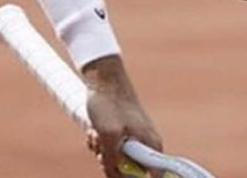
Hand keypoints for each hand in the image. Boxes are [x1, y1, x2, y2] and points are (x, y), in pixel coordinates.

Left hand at [83, 57, 164, 177]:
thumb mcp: (108, 136)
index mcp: (151, 145)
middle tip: (101, 150)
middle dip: (111, 163)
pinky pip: (111, 147)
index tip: (117, 171)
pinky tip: (94, 129)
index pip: (153, 177)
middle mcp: (146, 143)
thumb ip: (112, 161)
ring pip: (117, 158)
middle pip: (130, 170)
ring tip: (96, 133)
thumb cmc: (109, 103)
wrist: (103, 77)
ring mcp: (134, 137)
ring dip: (102, 151)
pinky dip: (100, 142)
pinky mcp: (123, 132)